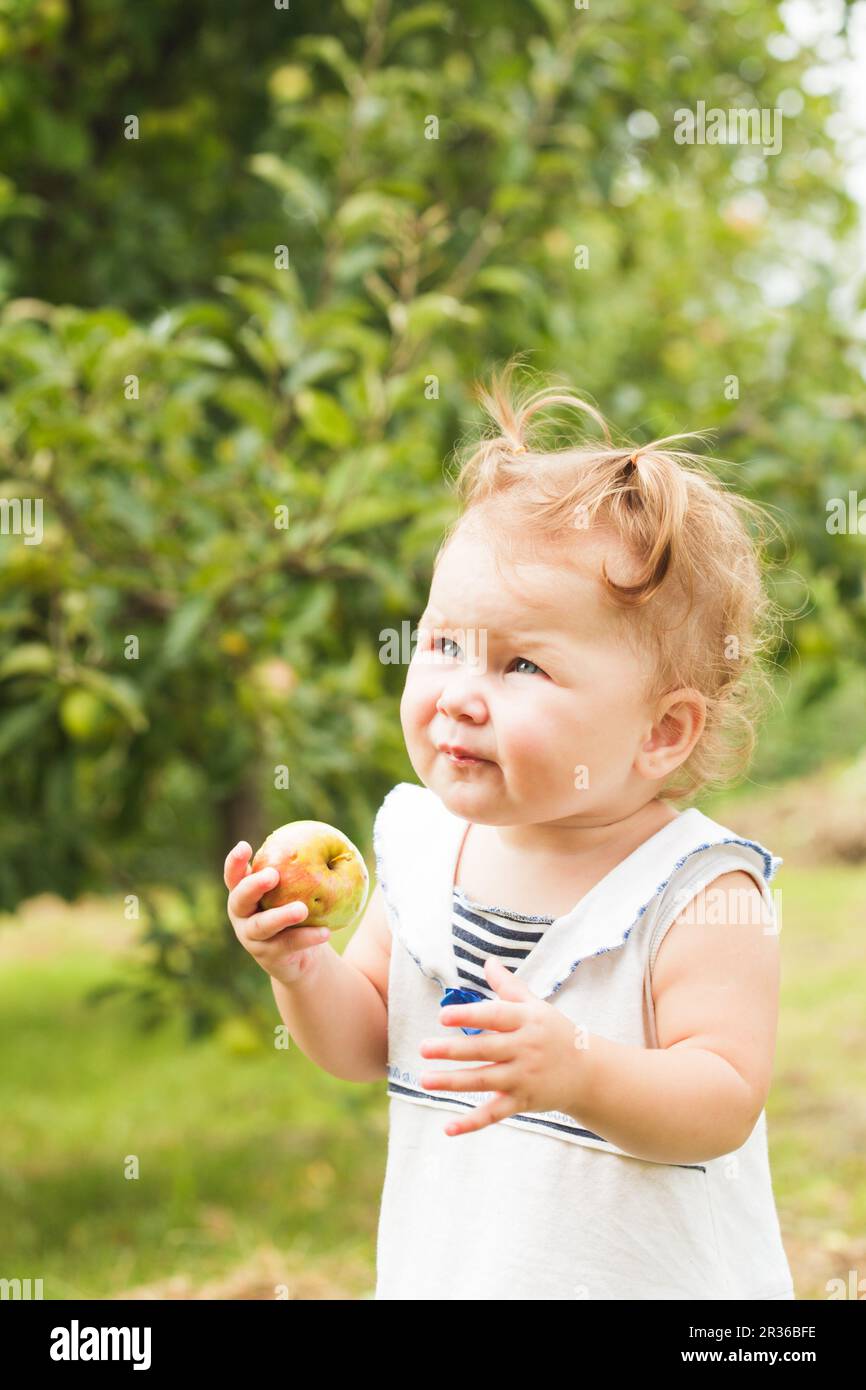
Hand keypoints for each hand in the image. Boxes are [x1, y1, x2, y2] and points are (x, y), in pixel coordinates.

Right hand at [224, 840, 328, 986]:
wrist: (303, 956)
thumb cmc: (299, 911)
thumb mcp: (298, 889)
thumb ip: (306, 870)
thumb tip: (339, 844)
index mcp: (245, 893)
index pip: (234, 876)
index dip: (235, 862)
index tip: (244, 846)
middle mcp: (242, 915)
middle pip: (240, 899)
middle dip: (253, 886)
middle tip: (272, 875)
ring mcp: (252, 938)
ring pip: (262, 926)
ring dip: (281, 916)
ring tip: (302, 910)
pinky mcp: (269, 956)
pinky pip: (288, 944)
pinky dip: (306, 937)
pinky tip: (325, 932)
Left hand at [418, 957, 588, 1136]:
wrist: (588, 1072)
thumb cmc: (555, 1033)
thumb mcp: (536, 1006)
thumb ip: (509, 987)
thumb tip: (488, 962)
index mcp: (526, 1021)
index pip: (495, 1016)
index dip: (469, 1016)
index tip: (443, 1015)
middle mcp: (525, 1049)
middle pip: (485, 1049)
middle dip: (452, 1050)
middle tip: (423, 1048)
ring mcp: (524, 1077)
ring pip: (484, 1080)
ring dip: (453, 1082)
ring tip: (425, 1080)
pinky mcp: (523, 1102)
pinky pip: (494, 1113)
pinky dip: (472, 1122)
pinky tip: (448, 1127)